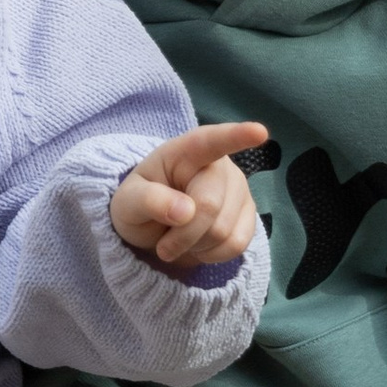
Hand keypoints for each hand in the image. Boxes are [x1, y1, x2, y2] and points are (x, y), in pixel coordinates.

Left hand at [110, 122, 268, 272]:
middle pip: (209, 206)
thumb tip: (186, 211)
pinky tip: (200, 245)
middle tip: (163, 243)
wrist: (154, 229)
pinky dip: (213, 254)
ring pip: (224, 231)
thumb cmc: (140, 206)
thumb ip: (150, 201)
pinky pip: (237, 244)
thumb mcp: (128, 203)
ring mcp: (240, 189)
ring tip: (181, 238)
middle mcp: (220, 165)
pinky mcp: (250, 214)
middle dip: (182, 234)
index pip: (213, 141)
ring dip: (196, 246)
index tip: (259, 132)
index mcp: (187, 150)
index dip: (237, 136)